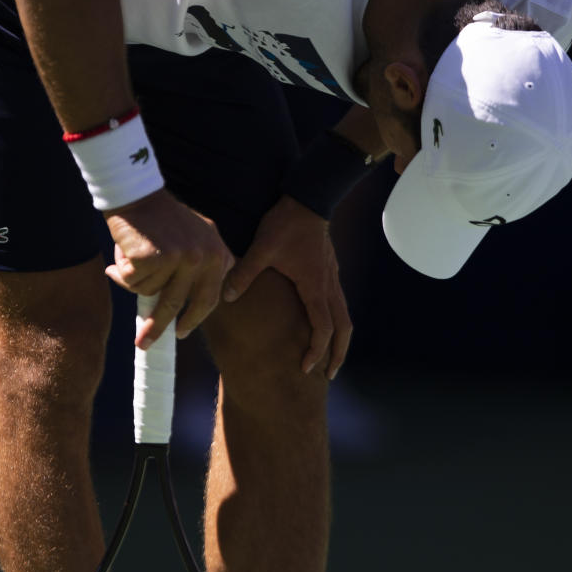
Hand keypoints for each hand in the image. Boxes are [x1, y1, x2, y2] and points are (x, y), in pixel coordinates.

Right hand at [104, 189, 234, 346]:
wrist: (137, 193)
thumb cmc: (161, 219)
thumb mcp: (194, 239)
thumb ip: (199, 268)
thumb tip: (186, 306)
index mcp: (217, 254)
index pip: (209, 299)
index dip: (194, 318)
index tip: (182, 332)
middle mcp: (204, 257)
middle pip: (178, 304)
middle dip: (159, 327)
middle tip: (144, 343)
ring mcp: (181, 258)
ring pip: (150, 292)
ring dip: (134, 281)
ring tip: (129, 259)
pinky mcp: (155, 257)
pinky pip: (133, 281)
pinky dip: (122, 271)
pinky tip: (124, 251)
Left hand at [222, 196, 351, 377]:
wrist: (309, 197)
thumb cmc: (286, 224)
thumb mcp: (261, 248)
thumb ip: (245, 273)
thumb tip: (226, 296)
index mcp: (314, 287)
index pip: (322, 329)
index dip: (316, 351)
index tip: (306, 368)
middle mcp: (328, 286)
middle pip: (343, 329)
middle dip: (338, 354)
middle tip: (329, 374)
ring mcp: (332, 277)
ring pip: (345, 316)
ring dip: (341, 339)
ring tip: (333, 356)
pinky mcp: (330, 269)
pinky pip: (339, 302)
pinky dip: (336, 320)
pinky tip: (325, 323)